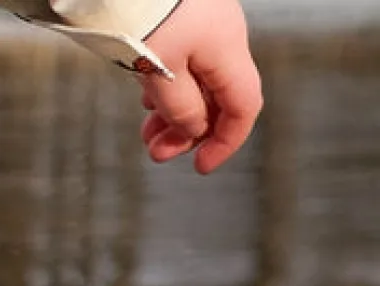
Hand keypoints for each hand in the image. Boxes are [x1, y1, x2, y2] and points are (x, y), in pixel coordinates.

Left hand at [140, 0, 260, 174]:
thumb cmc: (145, 15)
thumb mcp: (160, 72)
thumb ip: (180, 107)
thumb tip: (192, 129)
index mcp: (227, 50)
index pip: (244, 105)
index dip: (226, 141)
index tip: (200, 168)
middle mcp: (222, 37)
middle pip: (217, 97)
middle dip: (188, 131)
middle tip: (155, 153)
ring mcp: (202, 27)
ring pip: (196, 82)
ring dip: (172, 113)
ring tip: (145, 133)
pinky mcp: (181, 21)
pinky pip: (182, 62)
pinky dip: (166, 88)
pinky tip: (146, 98)